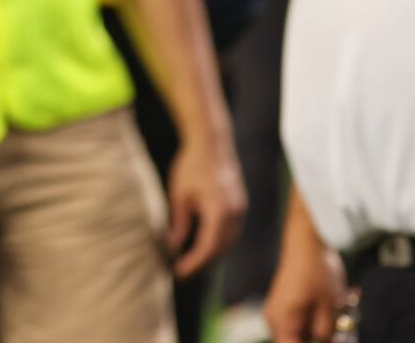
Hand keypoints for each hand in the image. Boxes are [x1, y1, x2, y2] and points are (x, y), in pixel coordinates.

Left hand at [164, 132, 245, 276]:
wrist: (211, 142)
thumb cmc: (191, 166)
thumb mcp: (179, 196)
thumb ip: (179, 224)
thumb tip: (173, 247)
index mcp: (220, 212)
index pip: (208, 248)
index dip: (193, 263)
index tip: (178, 272)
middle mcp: (235, 214)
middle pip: (221, 249)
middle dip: (202, 262)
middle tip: (181, 270)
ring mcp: (241, 209)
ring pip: (229, 242)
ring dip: (211, 253)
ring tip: (190, 260)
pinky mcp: (241, 204)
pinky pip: (232, 231)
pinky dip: (219, 241)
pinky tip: (203, 243)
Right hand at [264, 239, 345, 342]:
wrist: (307, 241)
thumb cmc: (317, 271)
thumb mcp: (328, 307)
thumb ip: (325, 333)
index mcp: (282, 322)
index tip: (329, 341)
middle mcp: (275, 319)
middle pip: (296, 342)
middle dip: (318, 339)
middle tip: (339, 332)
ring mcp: (279, 311)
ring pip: (300, 334)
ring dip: (318, 331)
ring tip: (338, 318)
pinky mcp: (285, 304)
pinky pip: (299, 322)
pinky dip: (315, 321)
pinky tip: (331, 311)